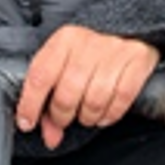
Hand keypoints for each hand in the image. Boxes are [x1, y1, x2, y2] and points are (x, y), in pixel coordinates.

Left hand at [16, 26, 159, 149]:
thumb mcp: (63, 64)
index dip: (30, 105)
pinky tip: (104, 114)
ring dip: (87, 118)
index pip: (40, 76)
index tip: (27, 123)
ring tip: (85, 115)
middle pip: (67, 94)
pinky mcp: (137, 60)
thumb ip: (50, 100)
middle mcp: (87, 43)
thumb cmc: (88, 51)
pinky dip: (110, 114)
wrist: (127, 27)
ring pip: (94, 101)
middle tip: (63, 119)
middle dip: (62, 116)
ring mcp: (113, 51)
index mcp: (63, 40)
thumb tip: (50, 137)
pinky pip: (121, 99)